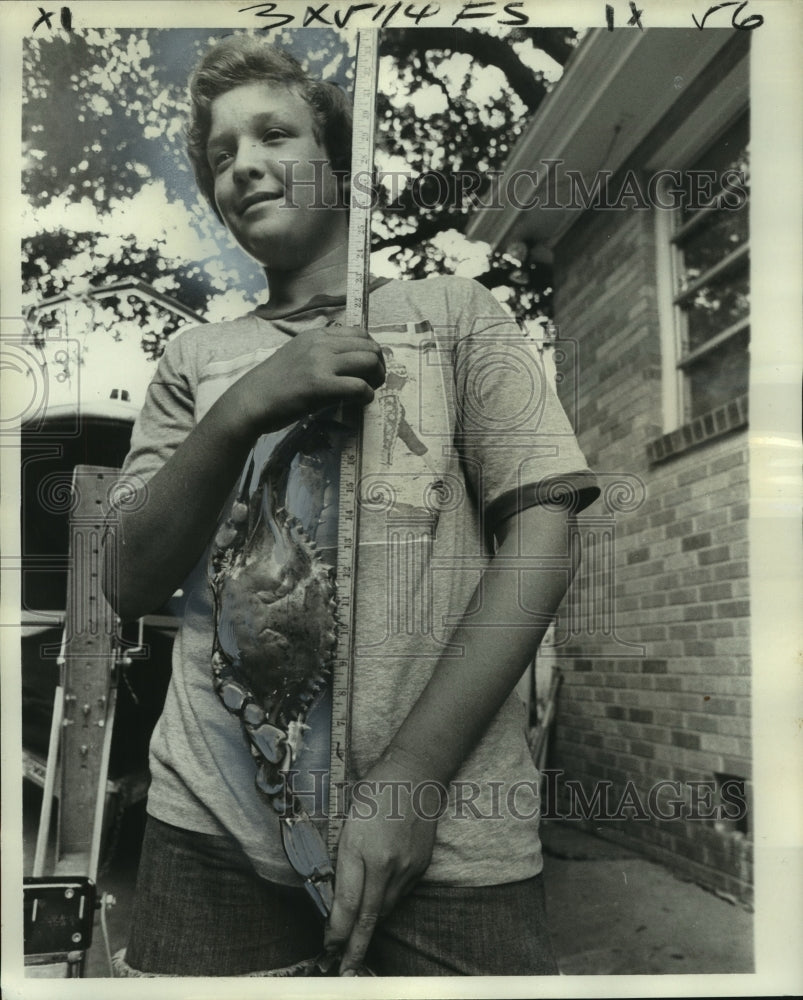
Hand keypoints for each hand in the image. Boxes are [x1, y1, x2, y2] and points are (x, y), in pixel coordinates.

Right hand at [228, 326, 384, 436]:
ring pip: (369, 362)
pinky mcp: (319, 385)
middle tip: (374, 383)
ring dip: (376, 379)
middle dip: (379, 366)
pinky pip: (358, 386)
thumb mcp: (299, 356)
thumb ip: (323, 353)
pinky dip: (366, 395)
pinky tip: (359, 401)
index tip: (369, 368)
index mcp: (317, 335)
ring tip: (368, 391)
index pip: (361, 334)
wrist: (251, 400)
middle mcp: (320, 344)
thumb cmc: (274, 384)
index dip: (372, 351)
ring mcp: (319, 363)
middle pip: (370, 347)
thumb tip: (352, 360)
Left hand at [323, 750, 442, 974]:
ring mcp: (407, 867)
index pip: (347, 903)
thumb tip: (338, 894)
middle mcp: (385, 863)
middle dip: (355, 946)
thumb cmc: (376, 791)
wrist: (416, 775)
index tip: (328, 946)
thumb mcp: (349, 822)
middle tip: (345, 968)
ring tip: (357, 940)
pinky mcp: (421, 866)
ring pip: (385, 909)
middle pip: (368, 917)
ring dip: (370, 925)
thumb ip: (344, 859)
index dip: (336, 930)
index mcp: (360, 848)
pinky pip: (401, 894)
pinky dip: (386, 902)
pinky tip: (378, 901)